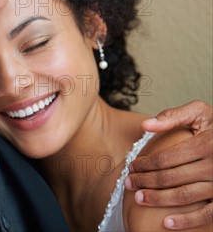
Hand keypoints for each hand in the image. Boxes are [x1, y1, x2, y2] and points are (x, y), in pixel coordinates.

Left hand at [124, 100, 212, 229]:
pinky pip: (207, 215)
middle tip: (128, 183)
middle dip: (145, 181)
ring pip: (184, 196)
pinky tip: (167, 223)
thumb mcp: (200, 113)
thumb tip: (145, 125)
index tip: (132, 167)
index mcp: (204, 144)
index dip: (145, 164)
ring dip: (158, 199)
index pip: (165, 159)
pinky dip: (187, 221)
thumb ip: (172, 116)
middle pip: (170, 178)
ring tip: (139, 198)